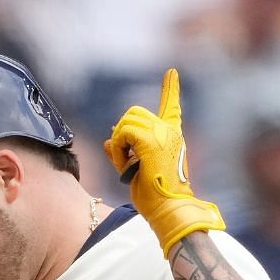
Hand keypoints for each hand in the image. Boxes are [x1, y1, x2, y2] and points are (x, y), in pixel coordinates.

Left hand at [102, 68, 224, 253]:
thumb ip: (123, 151)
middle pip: (133, 113)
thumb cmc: (155, 193)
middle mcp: (170, 131)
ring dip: (119, 143)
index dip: (170, 89)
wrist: (168, 207)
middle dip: (122, 133)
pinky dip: (118, 149)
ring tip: (128, 164)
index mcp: (172, 136)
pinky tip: (127, 165)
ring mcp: (163, 134)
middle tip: (126, 157)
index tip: (171, 72)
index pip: (171, 106)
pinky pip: (122, 133)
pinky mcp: (151, 141)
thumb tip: (107, 138)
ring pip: (126, 122)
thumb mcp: (135, 168)